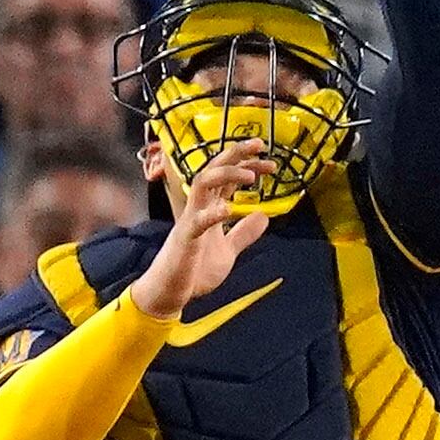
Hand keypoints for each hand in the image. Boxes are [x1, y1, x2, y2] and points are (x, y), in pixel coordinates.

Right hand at [130, 142, 273, 320]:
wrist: (171, 293)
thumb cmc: (194, 271)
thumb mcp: (228, 251)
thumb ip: (243, 233)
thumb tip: (264, 216)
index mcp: (209, 210)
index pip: (228, 178)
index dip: (246, 164)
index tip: (268, 160)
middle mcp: (199, 208)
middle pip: (214, 170)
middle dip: (235, 154)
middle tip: (260, 145)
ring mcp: (190, 221)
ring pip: (202, 185)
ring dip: (226, 175)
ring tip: (250, 175)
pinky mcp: (185, 240)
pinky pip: (196, 222)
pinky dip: (212, 214)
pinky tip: (228, 209)